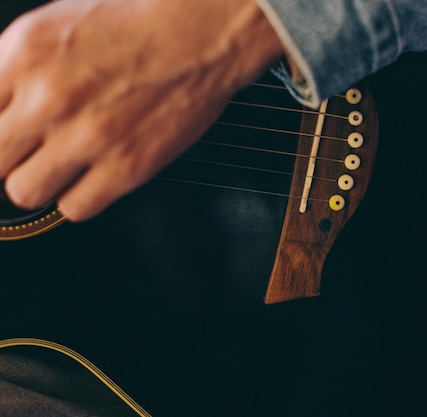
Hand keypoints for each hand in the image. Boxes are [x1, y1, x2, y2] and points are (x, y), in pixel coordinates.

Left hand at [0, 0, 282, 220]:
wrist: (202, 33)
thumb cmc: (139, 22)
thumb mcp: (55, 24)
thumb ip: (13, 66)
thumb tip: (2, 104)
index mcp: (23, 54)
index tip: (8, 136)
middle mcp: (48, 98)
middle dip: (11, 157)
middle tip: (32, 150)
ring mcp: (87, 137)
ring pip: (25, 192)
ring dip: (41, 181)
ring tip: (64, 166)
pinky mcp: (127, 166)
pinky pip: (75, 208)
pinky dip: (80, 197)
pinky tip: (94, 176)